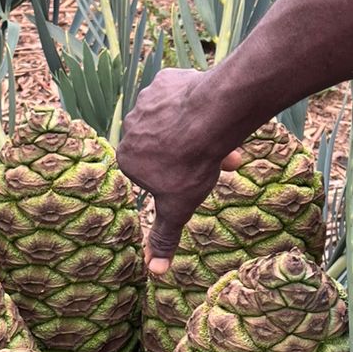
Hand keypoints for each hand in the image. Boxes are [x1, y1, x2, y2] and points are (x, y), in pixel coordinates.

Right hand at [116, 68, 243, 273]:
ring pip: (175, 120)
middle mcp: (130, 127)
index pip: (152, 172)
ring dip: (196, 130)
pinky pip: (180, 94)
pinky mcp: (165, 81)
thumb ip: (164, 236)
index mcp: (127, 157)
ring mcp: (146, 101)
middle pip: (165, 146)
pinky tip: (214, 111)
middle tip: (220, 160)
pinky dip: (196, 103)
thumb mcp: (178, 208)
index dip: (179, 178)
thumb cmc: (191, 164)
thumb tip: (154, 271)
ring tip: (225, 139)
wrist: (211, 116)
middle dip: (191, 154)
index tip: (201, 180)